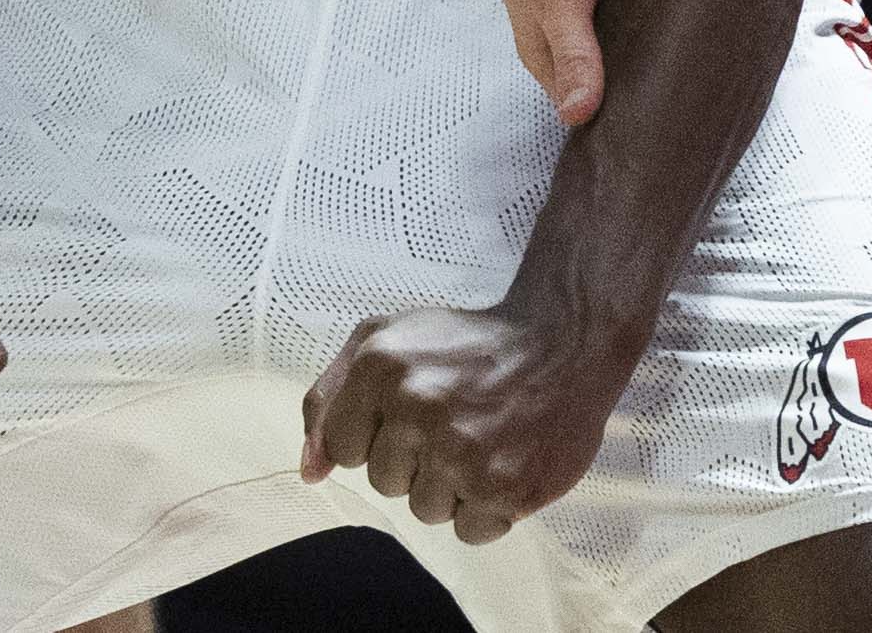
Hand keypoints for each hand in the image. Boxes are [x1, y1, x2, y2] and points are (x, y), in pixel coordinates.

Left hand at [297, 303, 623, 542]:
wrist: (561, 344)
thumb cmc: (467, 345)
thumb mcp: (386, 339)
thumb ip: (331, 398)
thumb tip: (310, 471)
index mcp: (380, 366)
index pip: (343, 448)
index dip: (377, 436)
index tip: (411, 414)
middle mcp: (417, 406)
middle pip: (383, 482)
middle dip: (413, 462)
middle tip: (453, 423)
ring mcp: (462, 451)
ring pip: (423, 511)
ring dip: (449, 487)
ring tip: (480, 441)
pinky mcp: (505, 488)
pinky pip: (468, 532)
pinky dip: (485, 509)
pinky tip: (502, 464)